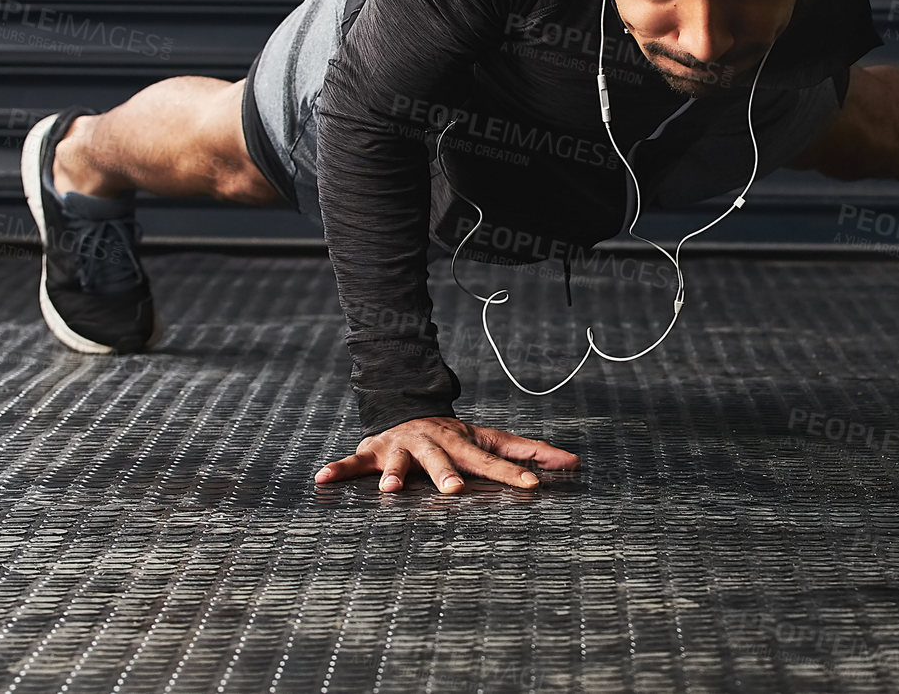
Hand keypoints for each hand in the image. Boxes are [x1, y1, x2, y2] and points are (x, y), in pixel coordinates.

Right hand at [315, 416, 579, 493]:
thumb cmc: (456, 436)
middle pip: (442, 460)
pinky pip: (354, 461)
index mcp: (463, 445)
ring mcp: (401, 447)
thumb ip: (531, 452)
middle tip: (454, 491)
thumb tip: (576, 460)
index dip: (512, 472)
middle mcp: (433, 444)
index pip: (491, 461)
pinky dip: (338, 469)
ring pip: (397, 461)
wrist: (409, 406)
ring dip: (392, 474)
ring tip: (389, 491)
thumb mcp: (492, 439)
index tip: (533, 487)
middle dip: (446, 475)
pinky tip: (322, 479)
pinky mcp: (374, 451)